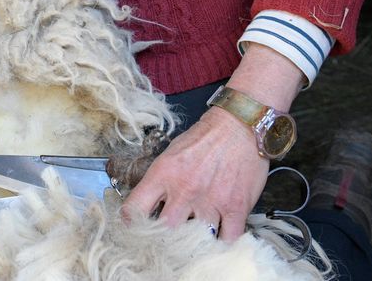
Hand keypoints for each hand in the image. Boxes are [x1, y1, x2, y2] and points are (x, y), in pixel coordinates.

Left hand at [122, 106, 267, 239]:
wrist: (239, 125)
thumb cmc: (204, 139)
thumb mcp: (171, 154)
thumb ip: (160, 182)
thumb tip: (150, 207)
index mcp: (163, 174)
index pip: (135, 208)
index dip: (132, 223)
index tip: (136, 228)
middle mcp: (184, 190)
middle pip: (164, 231)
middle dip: (164, 240)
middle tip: (167, 243)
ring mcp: (211, 201)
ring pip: (196, 240)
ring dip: (195, 243)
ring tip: (194, 244)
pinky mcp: (236, 208)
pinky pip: (228, 241)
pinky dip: (223, 246)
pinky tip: (218, 242)